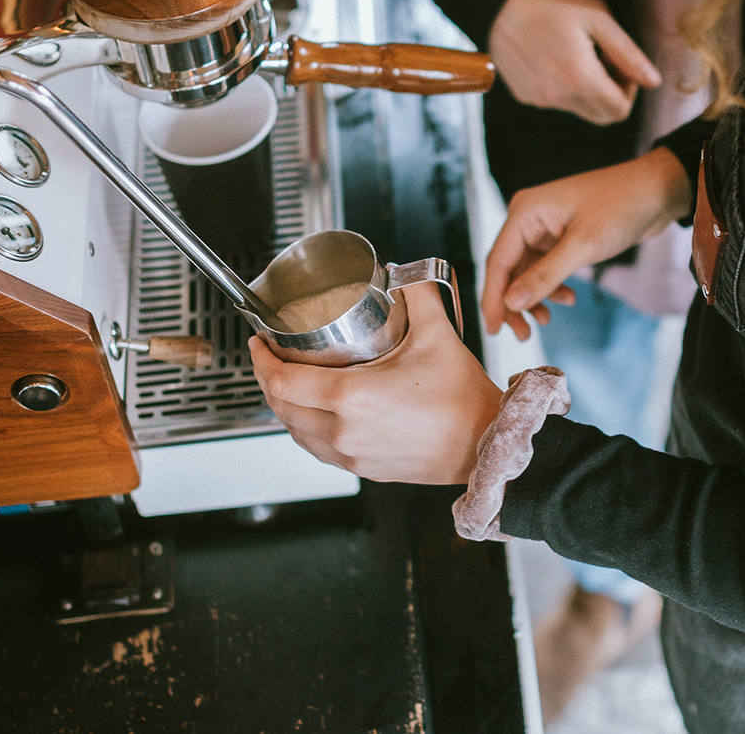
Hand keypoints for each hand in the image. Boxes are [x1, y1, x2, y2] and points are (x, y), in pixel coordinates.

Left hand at [248, 283, 503, 484]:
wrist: (486, 445)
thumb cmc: (464, 402)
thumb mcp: (437, 334)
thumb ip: (417, 295)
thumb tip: (402, 273)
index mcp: (351, 398)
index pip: (282, 380)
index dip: (260, 359)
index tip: (259, 342)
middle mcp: (344, 431)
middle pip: (280, 406)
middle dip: (266, 378)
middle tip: (269, 356)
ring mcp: (352, 455)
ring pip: (295, 432)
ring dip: (284, 405)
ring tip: (288, 381)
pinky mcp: (364, 469)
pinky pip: (317, 449)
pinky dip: (305, 429)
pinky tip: (315, 412)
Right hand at [482, 148, 691, 338]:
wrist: (656, 191)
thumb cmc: (621, 206)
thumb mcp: (583, 246)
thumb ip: (545, 276)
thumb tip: (511, 303)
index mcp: (525, 212)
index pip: (498, 261)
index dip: (492, 298)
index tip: (492, 330)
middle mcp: (529, 218)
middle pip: (508, 269)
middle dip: (514, 303)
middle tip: (522, 334)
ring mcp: (544, 228)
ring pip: (526, 272)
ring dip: (534, 298)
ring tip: (545, 321)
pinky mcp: (560, 237)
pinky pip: (545, 268)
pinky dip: (552, 287)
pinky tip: (568, 299)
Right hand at [488, 0, 660, 124]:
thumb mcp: (598, 18)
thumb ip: (628, 54)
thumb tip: (653, 81)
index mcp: (581, 78)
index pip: (620, 111)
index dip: (629, 90)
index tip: (621, 65)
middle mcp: (558, 97)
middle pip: (601, 117)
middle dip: (611, 93)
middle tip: (603, 59)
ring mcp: (539, 99)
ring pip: (579, 109)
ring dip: (587, 90)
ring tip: (577, 53)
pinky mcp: (524, 95)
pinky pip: (555, 102)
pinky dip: (564, 87)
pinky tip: (555, 56)